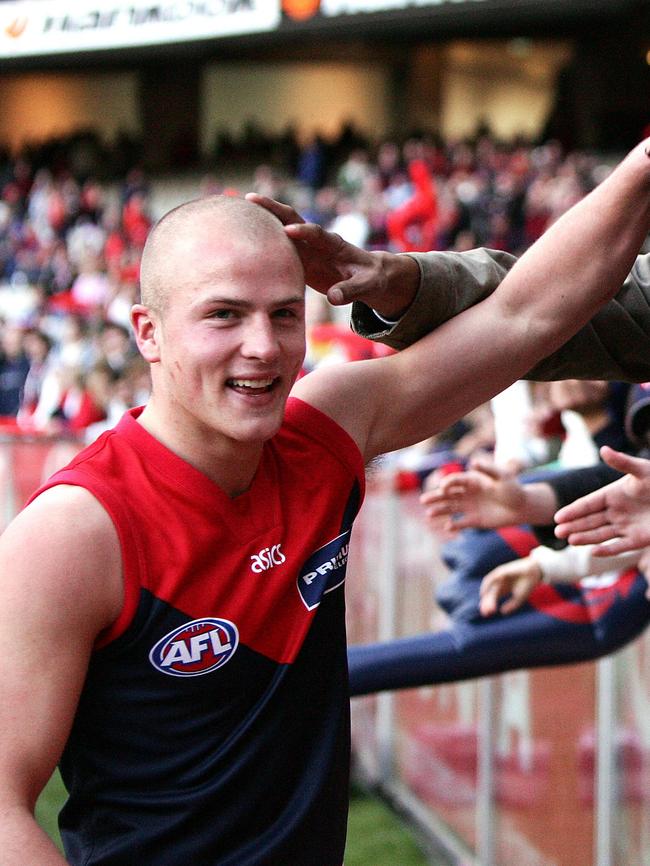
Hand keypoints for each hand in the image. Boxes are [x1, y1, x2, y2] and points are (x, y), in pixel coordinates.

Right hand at [245, 193, 418, 316]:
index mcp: (335, 244)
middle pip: (293, 219)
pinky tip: (242, 236)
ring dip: (263, 220)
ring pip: (281, 230)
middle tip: (252, 198)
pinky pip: (279, 247)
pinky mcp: (300, 259)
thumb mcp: (367, 286)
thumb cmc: (372, 278)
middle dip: (274, 209)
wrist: (370, 276)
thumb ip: (351, 291)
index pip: (317, 234)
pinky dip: (262, 240)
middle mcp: (317, 241)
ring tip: (239, 210)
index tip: (287, 231)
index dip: (303, 232)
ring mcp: (307, 249)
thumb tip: (333, 298)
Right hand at [420, 458, 527, 531]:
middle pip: (447, 495)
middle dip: (435, 497)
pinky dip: (454, 525)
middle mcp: (467, 494)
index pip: (455, 481)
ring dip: (439, 511)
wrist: (521, 507)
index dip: (448, 483)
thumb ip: (488, 469)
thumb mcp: (503, 476)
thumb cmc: (513, 488)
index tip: (444, 488)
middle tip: (423, 500)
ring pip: (450, 509)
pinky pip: (461, 523)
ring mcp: (469, 507)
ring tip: (429, 515)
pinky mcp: (474, 520)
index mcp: (472, 480)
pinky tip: (448, 527)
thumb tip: (472, 462)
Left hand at [479, 556, 542, 615]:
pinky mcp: (500, 571)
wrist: (534, 572)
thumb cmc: (528, 585)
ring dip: (487, 597)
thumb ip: (511, 606)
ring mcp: (499, 577)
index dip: (490, 606)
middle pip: (490, 594)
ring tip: (486, 606)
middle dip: (487, 603)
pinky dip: (486, 585)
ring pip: (489, 588)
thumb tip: (502, 612)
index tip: (487, 614)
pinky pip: (491, 578)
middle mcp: (500, 583)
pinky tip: (484, 593)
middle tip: (485, 612)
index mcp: (504, 589)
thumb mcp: (519, 598)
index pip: (493, 598)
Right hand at [555, 446, 649, 553]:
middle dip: (574, 526)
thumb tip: (604, 449)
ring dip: (586, 538)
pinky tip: (594, 552)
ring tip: (571, 540)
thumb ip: (622, 462)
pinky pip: (619, 546)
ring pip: (600, 534)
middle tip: (558, 532)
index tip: (558, 517)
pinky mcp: (638, 539)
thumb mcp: (642, 470)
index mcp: (612, 494)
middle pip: (590, 520)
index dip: (573, 510)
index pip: (588, 504)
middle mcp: (615, 511)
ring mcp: (626, 526)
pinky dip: (607, 550)